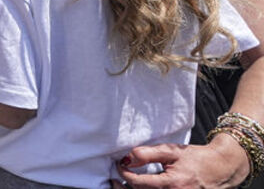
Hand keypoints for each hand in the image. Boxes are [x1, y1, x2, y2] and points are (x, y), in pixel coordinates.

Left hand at [113, 140, 248, 188]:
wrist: (222, 168)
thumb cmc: (196, 158)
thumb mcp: (171, 151)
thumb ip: (148, 154)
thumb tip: (127, 159)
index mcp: (173, 184)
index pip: (139, 184)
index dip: (125, 175)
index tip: (119, 166)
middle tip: (112, 182)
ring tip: (120, 186)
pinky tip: (138, 188)